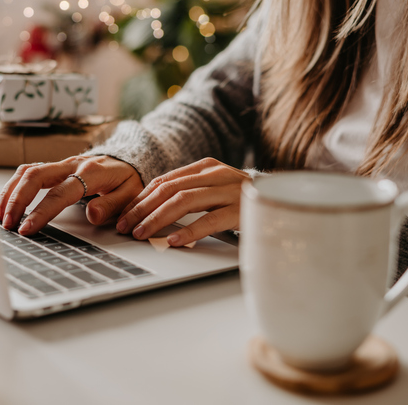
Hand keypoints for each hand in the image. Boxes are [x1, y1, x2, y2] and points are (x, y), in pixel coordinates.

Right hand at [0, 156, 142, 234]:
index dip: (41, 211)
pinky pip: (28, 171)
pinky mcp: (54, 167)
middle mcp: (72, 164)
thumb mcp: (130, 193)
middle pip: (35, 175)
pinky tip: (5, 202)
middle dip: (17, 200)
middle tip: (7, 223)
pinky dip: (13, 186)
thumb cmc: (128, 179)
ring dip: (10, 193)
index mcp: (91, 172)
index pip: (60, 192)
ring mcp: (61, 164)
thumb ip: (112, 205)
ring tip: (0, 216)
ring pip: (27, 171)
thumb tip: (91, 215)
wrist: (128, 159)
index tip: (27, 228)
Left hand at [116, 158, 249, 246]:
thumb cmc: (241, 199)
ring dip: (158, 219)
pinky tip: (175, 241)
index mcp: (205, 166)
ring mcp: (230, 190)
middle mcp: (216, 174)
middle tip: (126, 227)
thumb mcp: (212, 188)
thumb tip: (149, 208)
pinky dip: (190, 231)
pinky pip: (210, 220)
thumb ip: (187, 192)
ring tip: (142, 234)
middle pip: (169, 189)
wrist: (283, 199)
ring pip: (184, 201)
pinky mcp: (242, 210)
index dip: (140, 199)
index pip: (164, 180)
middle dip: (142, 209)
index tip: (123, 216)